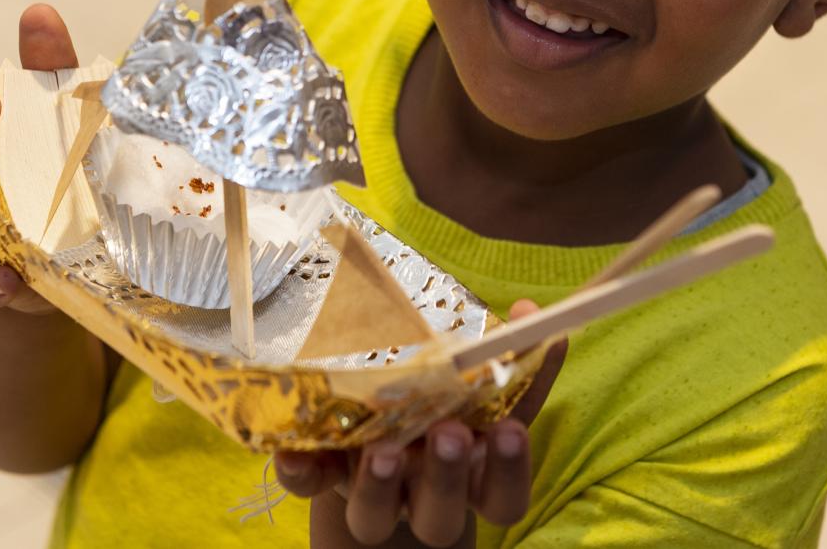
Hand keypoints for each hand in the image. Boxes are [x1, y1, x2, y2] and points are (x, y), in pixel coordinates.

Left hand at [274, 300, 566, 547]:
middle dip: (446, 477)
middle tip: (449, 432)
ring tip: (382, 449)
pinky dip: (300, 471)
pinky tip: (294, 453)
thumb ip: (513, 356)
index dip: (509, 471)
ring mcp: (369, 495)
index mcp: (469, 478)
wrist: (380, 435)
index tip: (510, 428)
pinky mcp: (321, 479)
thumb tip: (532, 310)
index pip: (503, 498)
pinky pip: (306, 487)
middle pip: (441, 516)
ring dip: (379, 486)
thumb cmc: (443, 403)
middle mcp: (421, 499)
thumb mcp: (479, 385)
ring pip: (374, 517)